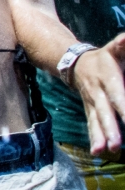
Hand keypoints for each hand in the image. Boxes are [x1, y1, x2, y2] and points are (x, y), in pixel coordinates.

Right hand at [72, 34, 124, 154]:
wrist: (76, 64)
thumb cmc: (104, 58)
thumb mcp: (113, 48)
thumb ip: (122, 44)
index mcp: (108, 79)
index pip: (117, 95)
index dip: (123, 107)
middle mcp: (98, 93)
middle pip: (104, 112)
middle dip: (111, 128)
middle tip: (117, 144)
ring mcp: (92, 103)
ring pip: (96, 121)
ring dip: (100, 137)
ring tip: (105, 151)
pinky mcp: (90, 110)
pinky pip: (92, 125)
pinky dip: (94, 138)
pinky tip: (98, 152)